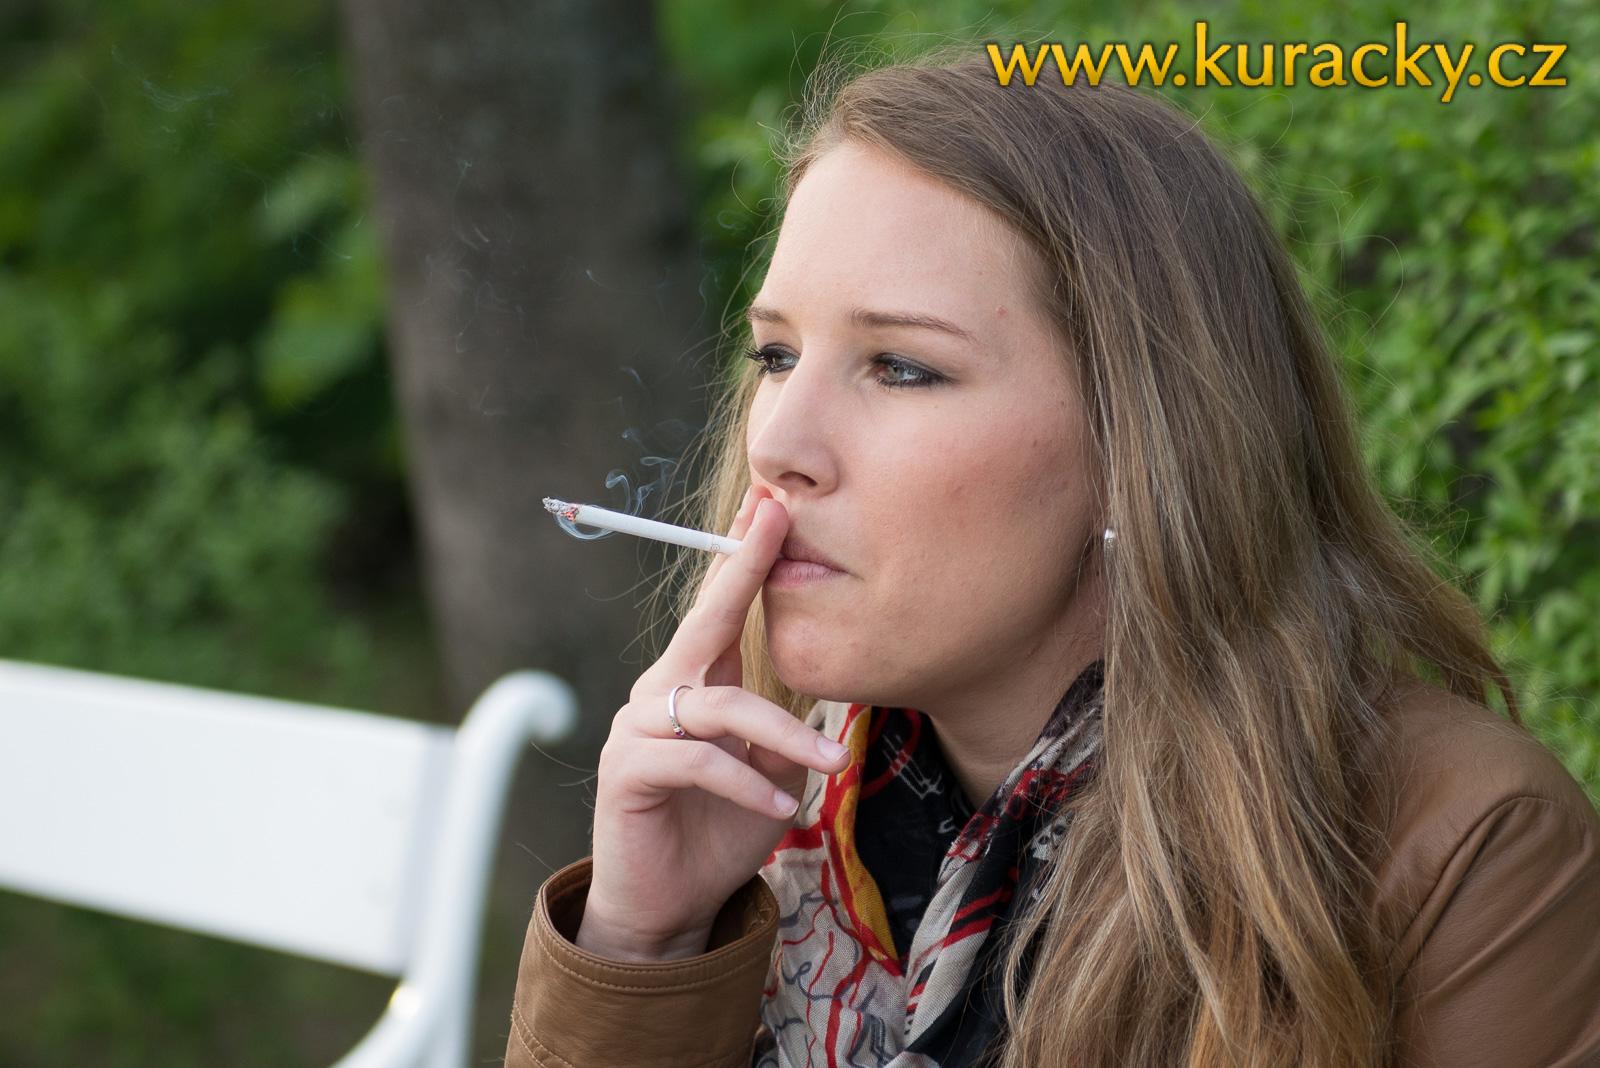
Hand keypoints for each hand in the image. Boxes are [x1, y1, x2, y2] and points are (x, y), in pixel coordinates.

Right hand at [575, 485, 851, 960]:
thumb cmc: (720, 829)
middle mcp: (662, 691)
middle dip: (742, 566)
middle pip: (705, 620)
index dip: (745, 556)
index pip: (723, 610)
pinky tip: (776, 806)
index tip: (771, 504)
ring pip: (720, 705)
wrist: (669, 904)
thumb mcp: (769, 772)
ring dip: (782, 733)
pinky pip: (695, 759)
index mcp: (696, 682)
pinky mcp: (626, 770)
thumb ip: (784, 729)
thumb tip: (831, 693)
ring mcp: (639, 727)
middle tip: (776, 518)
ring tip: (830, 763)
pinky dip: (743, 780)